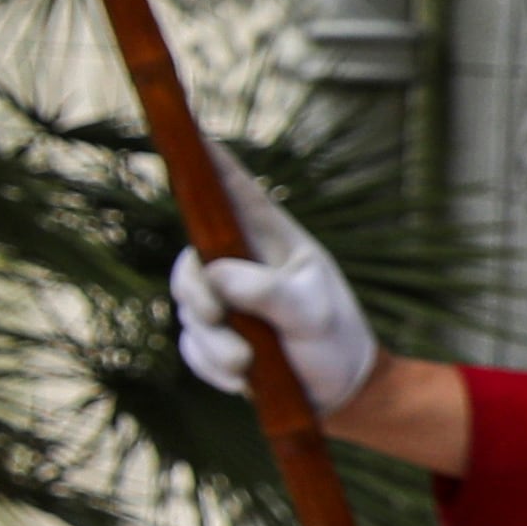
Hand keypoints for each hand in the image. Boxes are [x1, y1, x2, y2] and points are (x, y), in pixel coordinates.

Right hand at [165, 141, 378, 413]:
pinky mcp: (214, 339)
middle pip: (189, 259)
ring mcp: (224, 302)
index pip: (233, 189)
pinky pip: (192, 348)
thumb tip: (214, 274)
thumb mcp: (311, 312)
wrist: (338, 394)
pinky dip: (212, 366)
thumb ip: (265, 289)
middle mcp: (240, 264)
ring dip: (214, 343)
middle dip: (194, 289)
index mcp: (270, 239)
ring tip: (249, 363)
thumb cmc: (335, 340)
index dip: (208, 160)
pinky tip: (244, 376)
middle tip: (216, 313)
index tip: (188, 131)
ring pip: (187, 310)